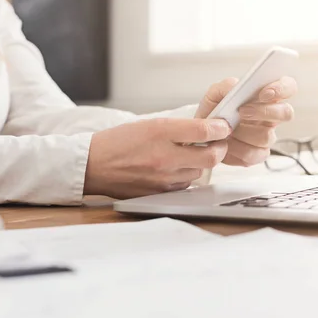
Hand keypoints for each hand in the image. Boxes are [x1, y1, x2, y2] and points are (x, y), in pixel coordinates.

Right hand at [84, 118, 231, 198]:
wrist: (93, 165)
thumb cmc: (118, 142)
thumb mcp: (147, 124)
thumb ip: (176, 128)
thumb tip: (204, 129)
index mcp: (160, 132)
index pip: (203, 129)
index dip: (220, 127)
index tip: (224, 126)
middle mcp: (164, 155)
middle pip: (210, 156)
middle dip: (219, 148)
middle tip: (218, 143)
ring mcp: (163, 177)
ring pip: (198, 172)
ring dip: (200, 163)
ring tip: (190, 155)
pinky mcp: (159, 193)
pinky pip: (184, 186)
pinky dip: (185, 177)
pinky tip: (175, 169)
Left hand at [195, 76, 297, 166]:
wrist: (202, 134)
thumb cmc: (215, 111)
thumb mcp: (215, 94)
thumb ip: (226, 86)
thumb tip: (237, 85)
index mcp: (267, 97)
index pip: (288, 87)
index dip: (282, 88)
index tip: (264, 93)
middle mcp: (272, 116)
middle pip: (286, 113)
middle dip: (264, 112)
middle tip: (241, 111)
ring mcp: (267, 136)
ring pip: (267, 136)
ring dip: (244, 133)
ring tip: (228, 130)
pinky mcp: (258, 154)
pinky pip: (254, 154)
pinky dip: (237, 149)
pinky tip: (226, 144)